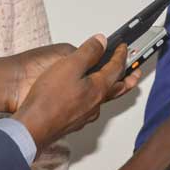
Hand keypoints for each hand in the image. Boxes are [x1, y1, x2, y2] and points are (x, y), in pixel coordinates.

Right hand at [13, 34, 135, 151]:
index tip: (123, 47)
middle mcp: (96, 103)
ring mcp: (85, 115)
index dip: (121, 55)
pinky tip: (88, 98)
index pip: (116, 68)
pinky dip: (95, 99)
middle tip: (136, 73)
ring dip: (112, 89)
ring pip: (104, 99)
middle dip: (128, 78)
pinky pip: (91, 108)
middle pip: (117, 88)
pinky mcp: (73, 122)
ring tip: (114, 84)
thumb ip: (88, 52)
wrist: (32, 127)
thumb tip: (101, 42)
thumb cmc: (49, 98)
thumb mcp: (70, 65)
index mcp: (98, 88)